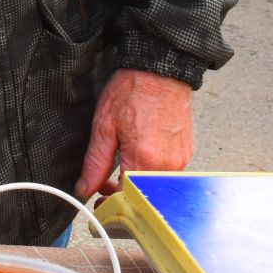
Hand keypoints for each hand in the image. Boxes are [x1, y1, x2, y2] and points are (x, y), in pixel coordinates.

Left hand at [75, 68, 194, 197]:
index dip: (110, 201)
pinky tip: (141, 152)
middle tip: (107, 181)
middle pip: (143, 195)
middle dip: (123, 192)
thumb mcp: (104, 126)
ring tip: (124, 159)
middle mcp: (168, 166)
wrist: (159, 70)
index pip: (126, 199)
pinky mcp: (187, 154)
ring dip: (137, 180)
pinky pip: (167, 173)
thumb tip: (85, 188)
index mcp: (145, 161)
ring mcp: (181, 161)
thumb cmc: (132, 91)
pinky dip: (151, 169)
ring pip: (155, 185)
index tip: (100, 197)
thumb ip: (95, 163)